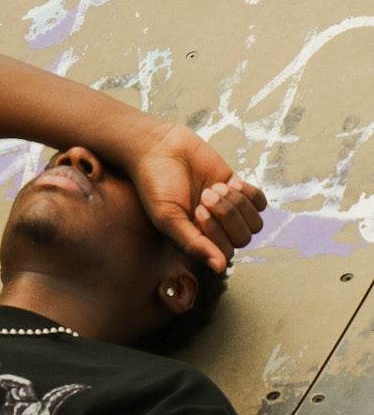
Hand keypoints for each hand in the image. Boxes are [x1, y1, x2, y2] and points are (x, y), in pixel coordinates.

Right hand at [129, 122, 265, 272]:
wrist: (159, 147)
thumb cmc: (155, 183)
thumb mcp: (167, 217)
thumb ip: (192, 243)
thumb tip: (219, 267)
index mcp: (197, 239)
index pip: (225, 252)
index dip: (217, 232)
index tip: (197, 209)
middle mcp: (214, 228)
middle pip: (243, 238)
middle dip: (228, 216)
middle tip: (205, 196)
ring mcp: (227, 208)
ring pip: (254, 222)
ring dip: (237, 204)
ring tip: (213, 188)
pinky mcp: (236, 188)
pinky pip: (259, 201)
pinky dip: (248, 193)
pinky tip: (228, 183)